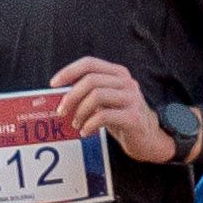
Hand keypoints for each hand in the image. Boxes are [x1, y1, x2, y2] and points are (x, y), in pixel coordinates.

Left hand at [48, 56, 171, 163]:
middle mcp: (127, 82)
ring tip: (76, 124)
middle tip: (61, 112)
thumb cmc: (122, 118)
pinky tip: (86, 132)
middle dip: (70, 96)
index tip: (53, 84)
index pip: (90, 63)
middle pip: (90, 80)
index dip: (69, 71)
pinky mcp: (133, 117)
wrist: (148, 139)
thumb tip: (59, 97)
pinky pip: (104, 116)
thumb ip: (89, 94)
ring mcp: (132, 99)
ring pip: (96, 96)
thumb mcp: (106, 101)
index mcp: (119, 74)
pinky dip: (89, 124)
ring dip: (79, 111)